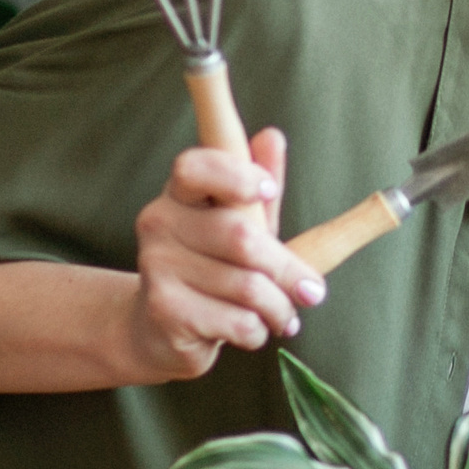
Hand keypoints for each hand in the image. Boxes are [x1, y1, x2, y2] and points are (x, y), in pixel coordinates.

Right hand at [127, 127, 327, 378]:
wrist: (161, 331)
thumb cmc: (213, 269)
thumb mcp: (242, 226)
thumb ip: (260, 188)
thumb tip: (273, 136)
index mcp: (179, 193)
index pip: (194, 167)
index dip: (236, 176)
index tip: (269, 191)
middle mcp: (159, 222)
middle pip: (242, 238)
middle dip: (288, 271)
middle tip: (312, 292)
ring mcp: (157, 266)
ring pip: (247, 287)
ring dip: (279, 309)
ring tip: (284, 317)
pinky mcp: (164, 310)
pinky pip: (237, 321)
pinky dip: (258, 332)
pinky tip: (252, 331)